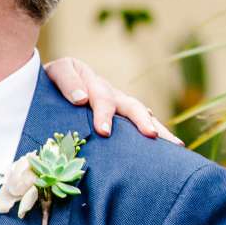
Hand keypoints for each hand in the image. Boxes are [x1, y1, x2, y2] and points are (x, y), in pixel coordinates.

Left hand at [44, 57, 181, 143]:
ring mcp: (118, 105)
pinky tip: (168, 152)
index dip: (104, 113)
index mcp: (93, 82)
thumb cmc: (50, 83)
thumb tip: (82, 99)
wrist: (50, 83)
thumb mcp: (56, 72)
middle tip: (151, 136)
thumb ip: (67, 82)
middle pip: (131, 105)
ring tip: (175, 146)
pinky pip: (140, 124)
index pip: (102, 98)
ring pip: (142, 114)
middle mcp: (110, 93)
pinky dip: (154, 134)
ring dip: (157, 129)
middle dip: (141, 121)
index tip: (104, 131)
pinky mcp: (119, 117)